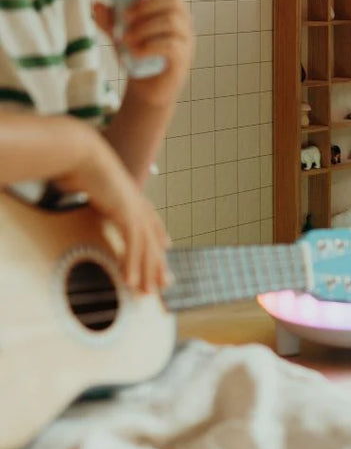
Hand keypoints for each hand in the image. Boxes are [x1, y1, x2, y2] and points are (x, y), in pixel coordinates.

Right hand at [53, 127, 169, 292]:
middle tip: (162, 286)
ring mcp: (135, 210)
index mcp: (133, 199)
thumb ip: (101, 200)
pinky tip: (129, 280)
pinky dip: (131, 264)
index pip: (152, 223)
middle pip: (153, 241)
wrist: (85, 155)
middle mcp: (139, 206)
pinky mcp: (126, 213)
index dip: (160, 237)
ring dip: (145, 272)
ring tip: (145, 293)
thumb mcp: (97, 190)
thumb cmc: (85, 170)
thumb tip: (95, 203)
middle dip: (157, 265)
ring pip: (146, 248)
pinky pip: (132, 244)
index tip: (167, 249)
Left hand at [93, 0, 193, 107]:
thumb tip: (96, 4)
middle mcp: (180, 17)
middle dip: (145, 6)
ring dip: (144, 28)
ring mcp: (185, 36)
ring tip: (125, 40)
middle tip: (124, 19)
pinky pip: (170, 45)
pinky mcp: (183, 55)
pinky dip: (149, 47)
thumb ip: (108, 19)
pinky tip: (135, 52)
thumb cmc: (137, 53)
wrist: (146, 87)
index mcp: (166, 4)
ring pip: (171, 21)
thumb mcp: (118, 32)